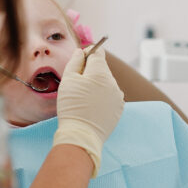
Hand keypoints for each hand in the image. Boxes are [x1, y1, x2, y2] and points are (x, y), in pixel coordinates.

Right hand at [53, 48, 124, 175]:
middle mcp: (114, 82)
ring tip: (84, 99)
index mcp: (101, 72)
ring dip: (96, 86)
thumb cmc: (72, 106)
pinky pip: (110, 97)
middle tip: (77, 86)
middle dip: (90, 73)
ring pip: (106, 83)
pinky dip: (102, 98)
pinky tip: (91, 107)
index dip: (87, 54)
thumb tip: (81, 52)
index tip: (79, 63)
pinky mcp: (119, 109)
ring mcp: (118, 97)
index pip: (98, 52)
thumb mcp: (68, 80)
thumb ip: (75, 61)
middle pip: (102, 69)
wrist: (81, 135)